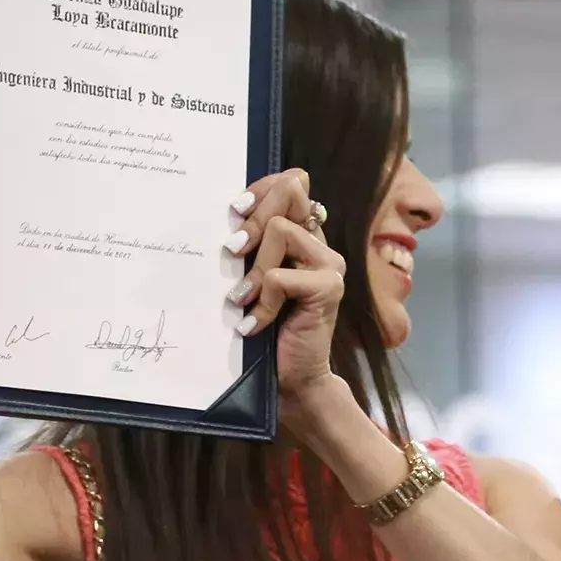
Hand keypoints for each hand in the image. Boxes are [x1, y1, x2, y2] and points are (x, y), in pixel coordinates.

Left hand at [223, 168, 347, 398]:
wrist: (292, 377)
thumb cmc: (269, 329)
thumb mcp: (255, 279)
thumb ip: (254, 247)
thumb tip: (229, 213)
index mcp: (307, 238)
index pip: (293, 183)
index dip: (263, 187)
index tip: (235, 210)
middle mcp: (323, 245)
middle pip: (290, 193)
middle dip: (253, 217)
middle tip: (233, 250)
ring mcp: (330, 265)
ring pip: (280, 231)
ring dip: (254, 269)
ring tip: (243, 299)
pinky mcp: (329, 288)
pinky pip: (279, 276)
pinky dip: (261, 302)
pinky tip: (254, 323)